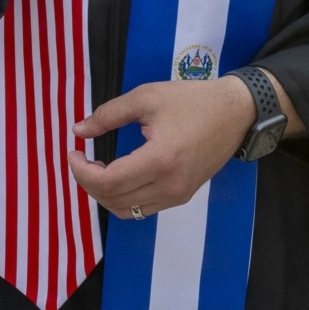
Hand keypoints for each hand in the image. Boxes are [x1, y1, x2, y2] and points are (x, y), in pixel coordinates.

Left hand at [65, 76, 254, 217]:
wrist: (235, 113)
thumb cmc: (191, 100)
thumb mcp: (146, 97)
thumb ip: (108, 114)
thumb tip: (78, 131)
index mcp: (160, 160)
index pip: (108, 182)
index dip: (82, 172)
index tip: (73, 152)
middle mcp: (170, 185)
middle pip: (114, 200)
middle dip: (88, 182)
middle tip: (81, 159)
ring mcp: (178, 195)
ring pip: (127, 211)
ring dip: (104, 194)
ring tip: (96, 168)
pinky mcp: (182, 196)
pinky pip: (143, 209)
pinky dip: (123, 198)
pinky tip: (117, 175)